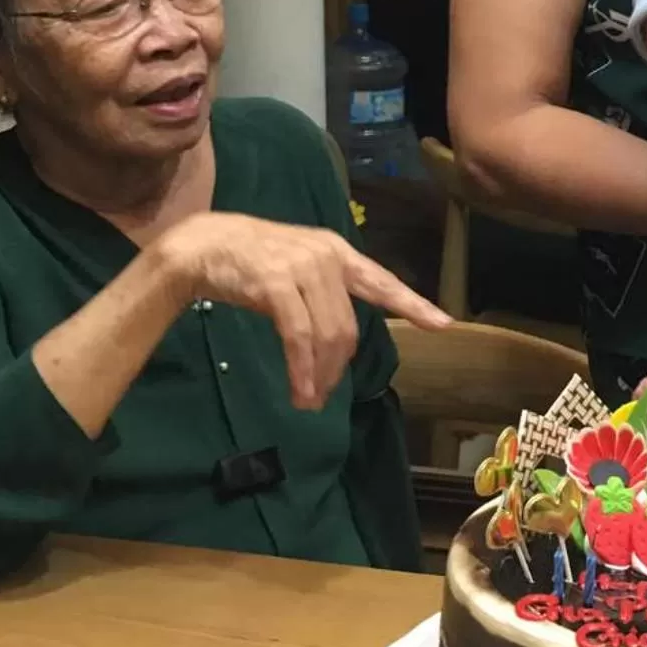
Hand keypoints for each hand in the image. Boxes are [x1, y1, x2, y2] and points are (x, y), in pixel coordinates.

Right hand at [158, 213, 447, 407]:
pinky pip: (299, 337)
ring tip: (308, 400)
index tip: (443, 323)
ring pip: (327, 335)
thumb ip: (324, 294)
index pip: (383, 281)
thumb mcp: (297, 269)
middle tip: (323, 396)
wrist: (203, 246)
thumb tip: (339, 342)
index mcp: (337, 252)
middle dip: (338, 368)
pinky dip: (301, 368)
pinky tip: (299, 388)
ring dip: (319, 375)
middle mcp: (326, 257)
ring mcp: (302, 268)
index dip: (413, 304)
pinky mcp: (277, 284)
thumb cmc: (249, 261)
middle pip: (348, 326)